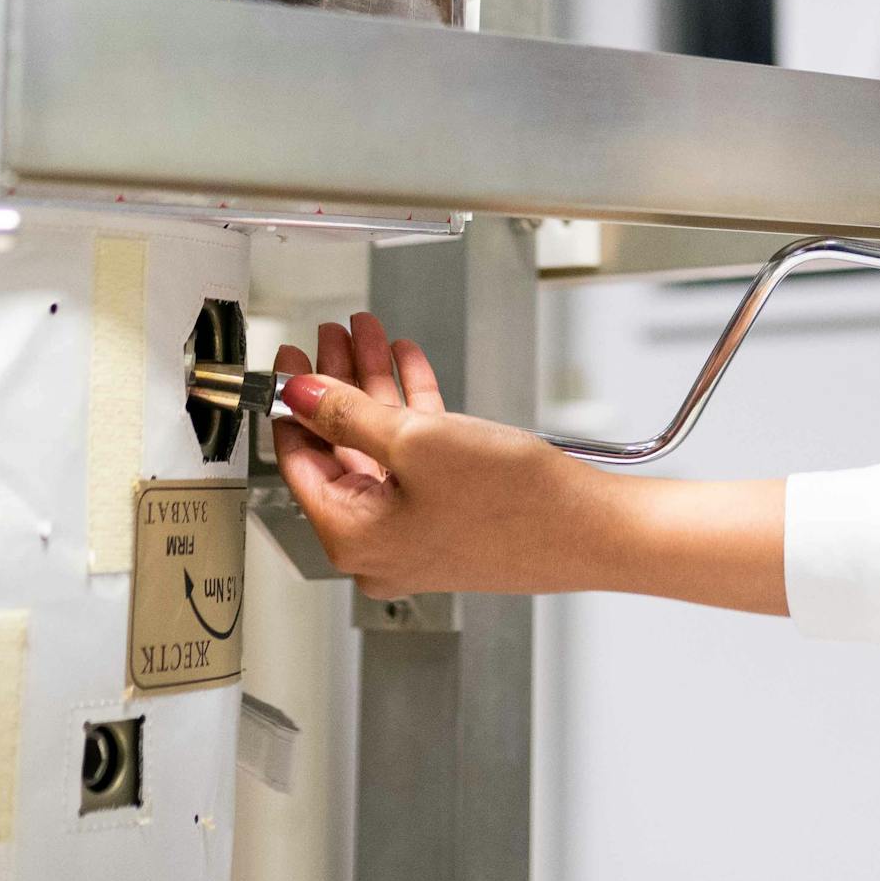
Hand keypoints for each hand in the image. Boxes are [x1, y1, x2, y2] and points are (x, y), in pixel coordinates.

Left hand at [272, 312, 613, 600]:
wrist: (590, 529)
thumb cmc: (513, 505)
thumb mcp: (416, 442)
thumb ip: (349, 414)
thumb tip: (302, 394)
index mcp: (354, 537)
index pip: (298, 462)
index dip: (292, 401)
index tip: (289, 360)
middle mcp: (378, 543)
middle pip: (340, 449)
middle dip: (337, 383)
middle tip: (327, 338)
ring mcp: (416, 532)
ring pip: (380, 446)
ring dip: (374, 386)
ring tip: (367, 336)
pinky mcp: (451, 517)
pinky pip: (417, 458)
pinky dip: (412, 409)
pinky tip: (409, 367)